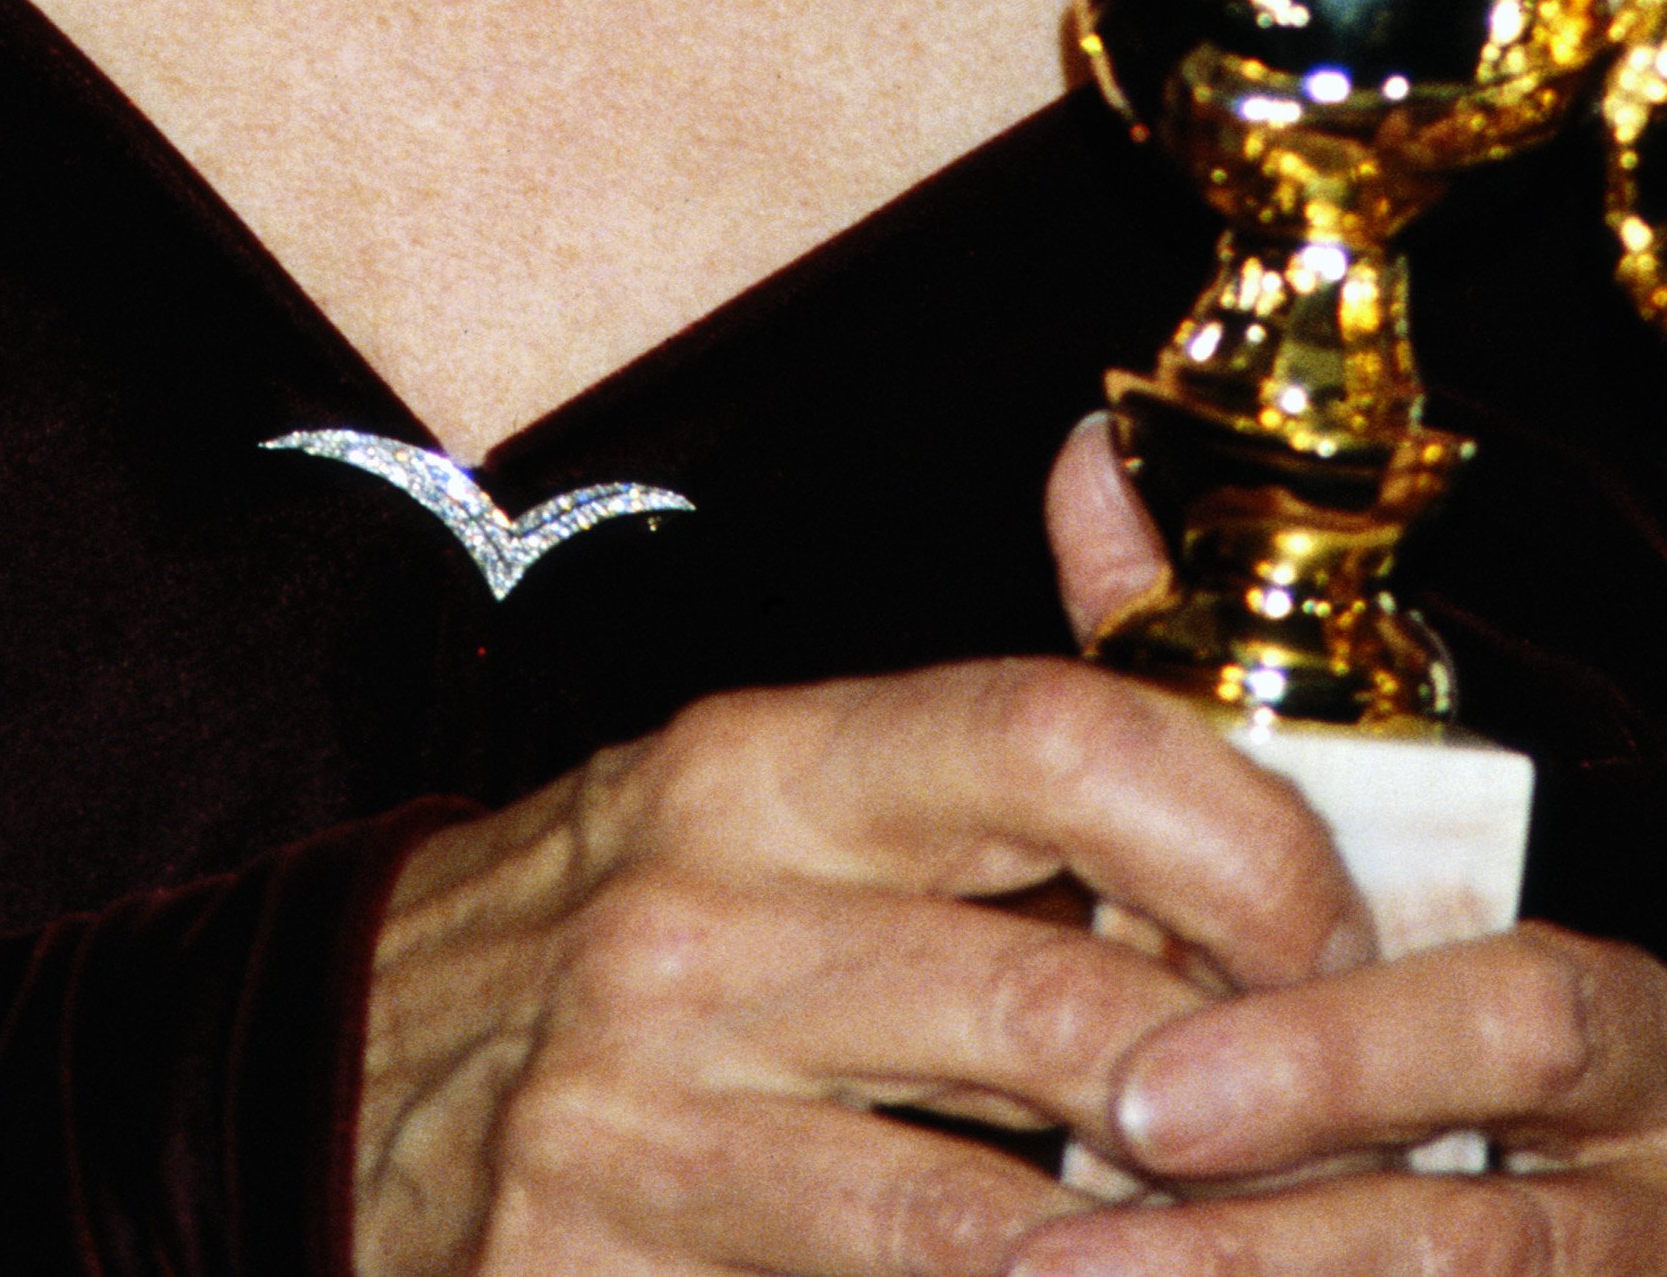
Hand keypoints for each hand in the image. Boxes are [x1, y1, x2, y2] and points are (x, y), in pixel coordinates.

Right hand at [353, 652, 1361, 1276]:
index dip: (1248, 841)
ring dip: (1166, 1259)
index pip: (1056, 737)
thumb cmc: (606, 938)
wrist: (307, 1092)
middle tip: (1360, 1152)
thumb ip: (977, 713)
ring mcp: (640, 1126)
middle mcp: (695, 927)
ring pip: (992, 1232)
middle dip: (1256, 1103)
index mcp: (760, 765)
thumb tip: (1110, 468)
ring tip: (1268, 1260)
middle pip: (1061, 1008)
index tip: (1348, 936)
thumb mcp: (763, 790)